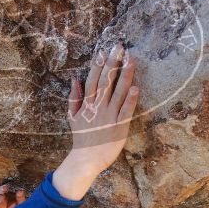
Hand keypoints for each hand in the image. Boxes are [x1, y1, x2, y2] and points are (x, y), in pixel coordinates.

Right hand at [67, 41, 138, 174]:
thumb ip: (74, 97)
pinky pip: (126, 111)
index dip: (98, 64)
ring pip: (118, 92)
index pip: (93, 80)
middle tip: (120, 47)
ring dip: (125, 75)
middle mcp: (98, 108)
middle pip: (106, 81)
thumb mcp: (73, 116)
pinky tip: (135, 87)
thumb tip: (74, 79)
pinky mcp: (119, 127)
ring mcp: (109, 117)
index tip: (104, 50)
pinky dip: (130, 99)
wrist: (86, 160)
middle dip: (113, 63)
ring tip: (131, 60)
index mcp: (87, 105)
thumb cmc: (81, 138)